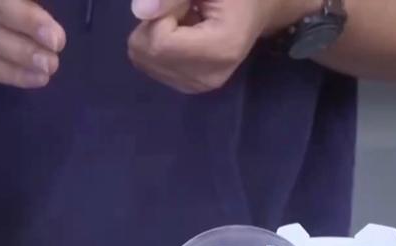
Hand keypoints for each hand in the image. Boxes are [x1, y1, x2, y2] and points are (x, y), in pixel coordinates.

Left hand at [128, 0, 319, 93]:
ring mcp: (197, 87)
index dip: (163, 12)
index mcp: (222, 48)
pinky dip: (157, 44)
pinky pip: (148, 63)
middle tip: (187, 11)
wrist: (255, 9)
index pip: (160, 41)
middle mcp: (209, 77)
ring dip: (156, 32)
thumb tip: (140, 10)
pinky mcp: (187, 87)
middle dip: (157, 22)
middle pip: (148, 52)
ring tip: (188, 21)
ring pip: (142, 58)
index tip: (187, 2)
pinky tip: (184, 35)